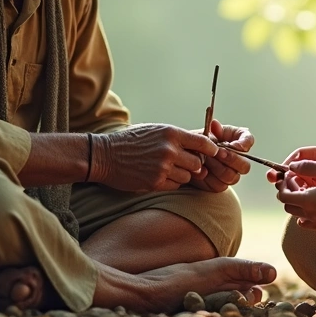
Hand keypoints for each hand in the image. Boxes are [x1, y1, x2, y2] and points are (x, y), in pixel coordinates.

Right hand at [90, 124, 217, 192]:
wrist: (104, 155)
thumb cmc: (130, 141)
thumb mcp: (155, 130)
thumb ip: (177, 137)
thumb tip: (202, 144)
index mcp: (171, 134)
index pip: (203, 143)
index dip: (210, 150)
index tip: (211, 153)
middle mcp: (169, 150)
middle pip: (198, 163)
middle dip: (193, 165)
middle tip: (183, 163)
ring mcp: (163, 168)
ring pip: (187, 177)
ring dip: (181, 175)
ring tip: (165, 168)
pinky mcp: (155, 182)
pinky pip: (175, 186)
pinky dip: (170, 183)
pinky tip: (157, 175)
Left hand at [189, 118, 253, 192]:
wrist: (186, 157)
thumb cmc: (198, 143)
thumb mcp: (204, 132)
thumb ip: (211, 130)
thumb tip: (215, 125)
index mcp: (236, 140)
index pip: (248, 140)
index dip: (244, 144)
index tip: (235, 145)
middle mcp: (238, 158)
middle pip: (245, 165)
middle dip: (231, 159)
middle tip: (218, 153)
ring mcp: (231, 173)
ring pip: (232, 176)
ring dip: (217, 168)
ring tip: (205, 160)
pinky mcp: (221, 184)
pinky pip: (220, 185)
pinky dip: (210, 178)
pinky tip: (202, 170)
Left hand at [275, 160, 315, 233]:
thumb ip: (309, 167)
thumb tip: (292, 166)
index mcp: (310, 200)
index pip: (283, 195)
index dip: (284, 184)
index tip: (292, 175)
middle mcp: (311, 215)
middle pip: (288, 206)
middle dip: (290, 192)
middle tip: (300, 181)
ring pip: (298, 215)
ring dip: (299, 203)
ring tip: (310, 191)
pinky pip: (309, 224)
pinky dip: (307, 214)